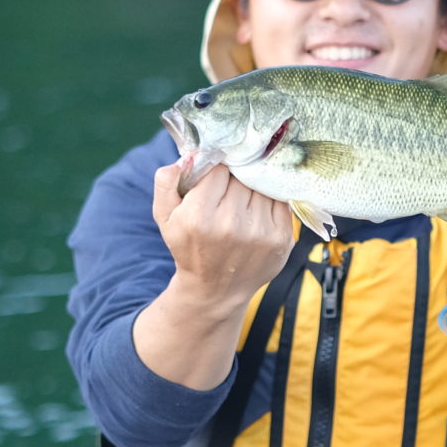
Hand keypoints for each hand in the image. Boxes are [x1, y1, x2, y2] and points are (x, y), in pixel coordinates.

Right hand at [151, 160, 296, 314]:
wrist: (216, 290)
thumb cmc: (188, 246)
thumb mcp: (165, 216)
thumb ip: (167, 182)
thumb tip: (191, 156)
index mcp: (199, 217)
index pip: (218, 170)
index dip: (215, 172)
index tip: (213, 180)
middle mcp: (231, 225)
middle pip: (242, 176)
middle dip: (235, 179)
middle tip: (228, 193)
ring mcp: (260, 233)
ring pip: (262, 185)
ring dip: (254, 188)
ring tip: (241, 204)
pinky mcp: (281, 238)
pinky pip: (280, 200)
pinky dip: (269, 201)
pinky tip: (256, 213)